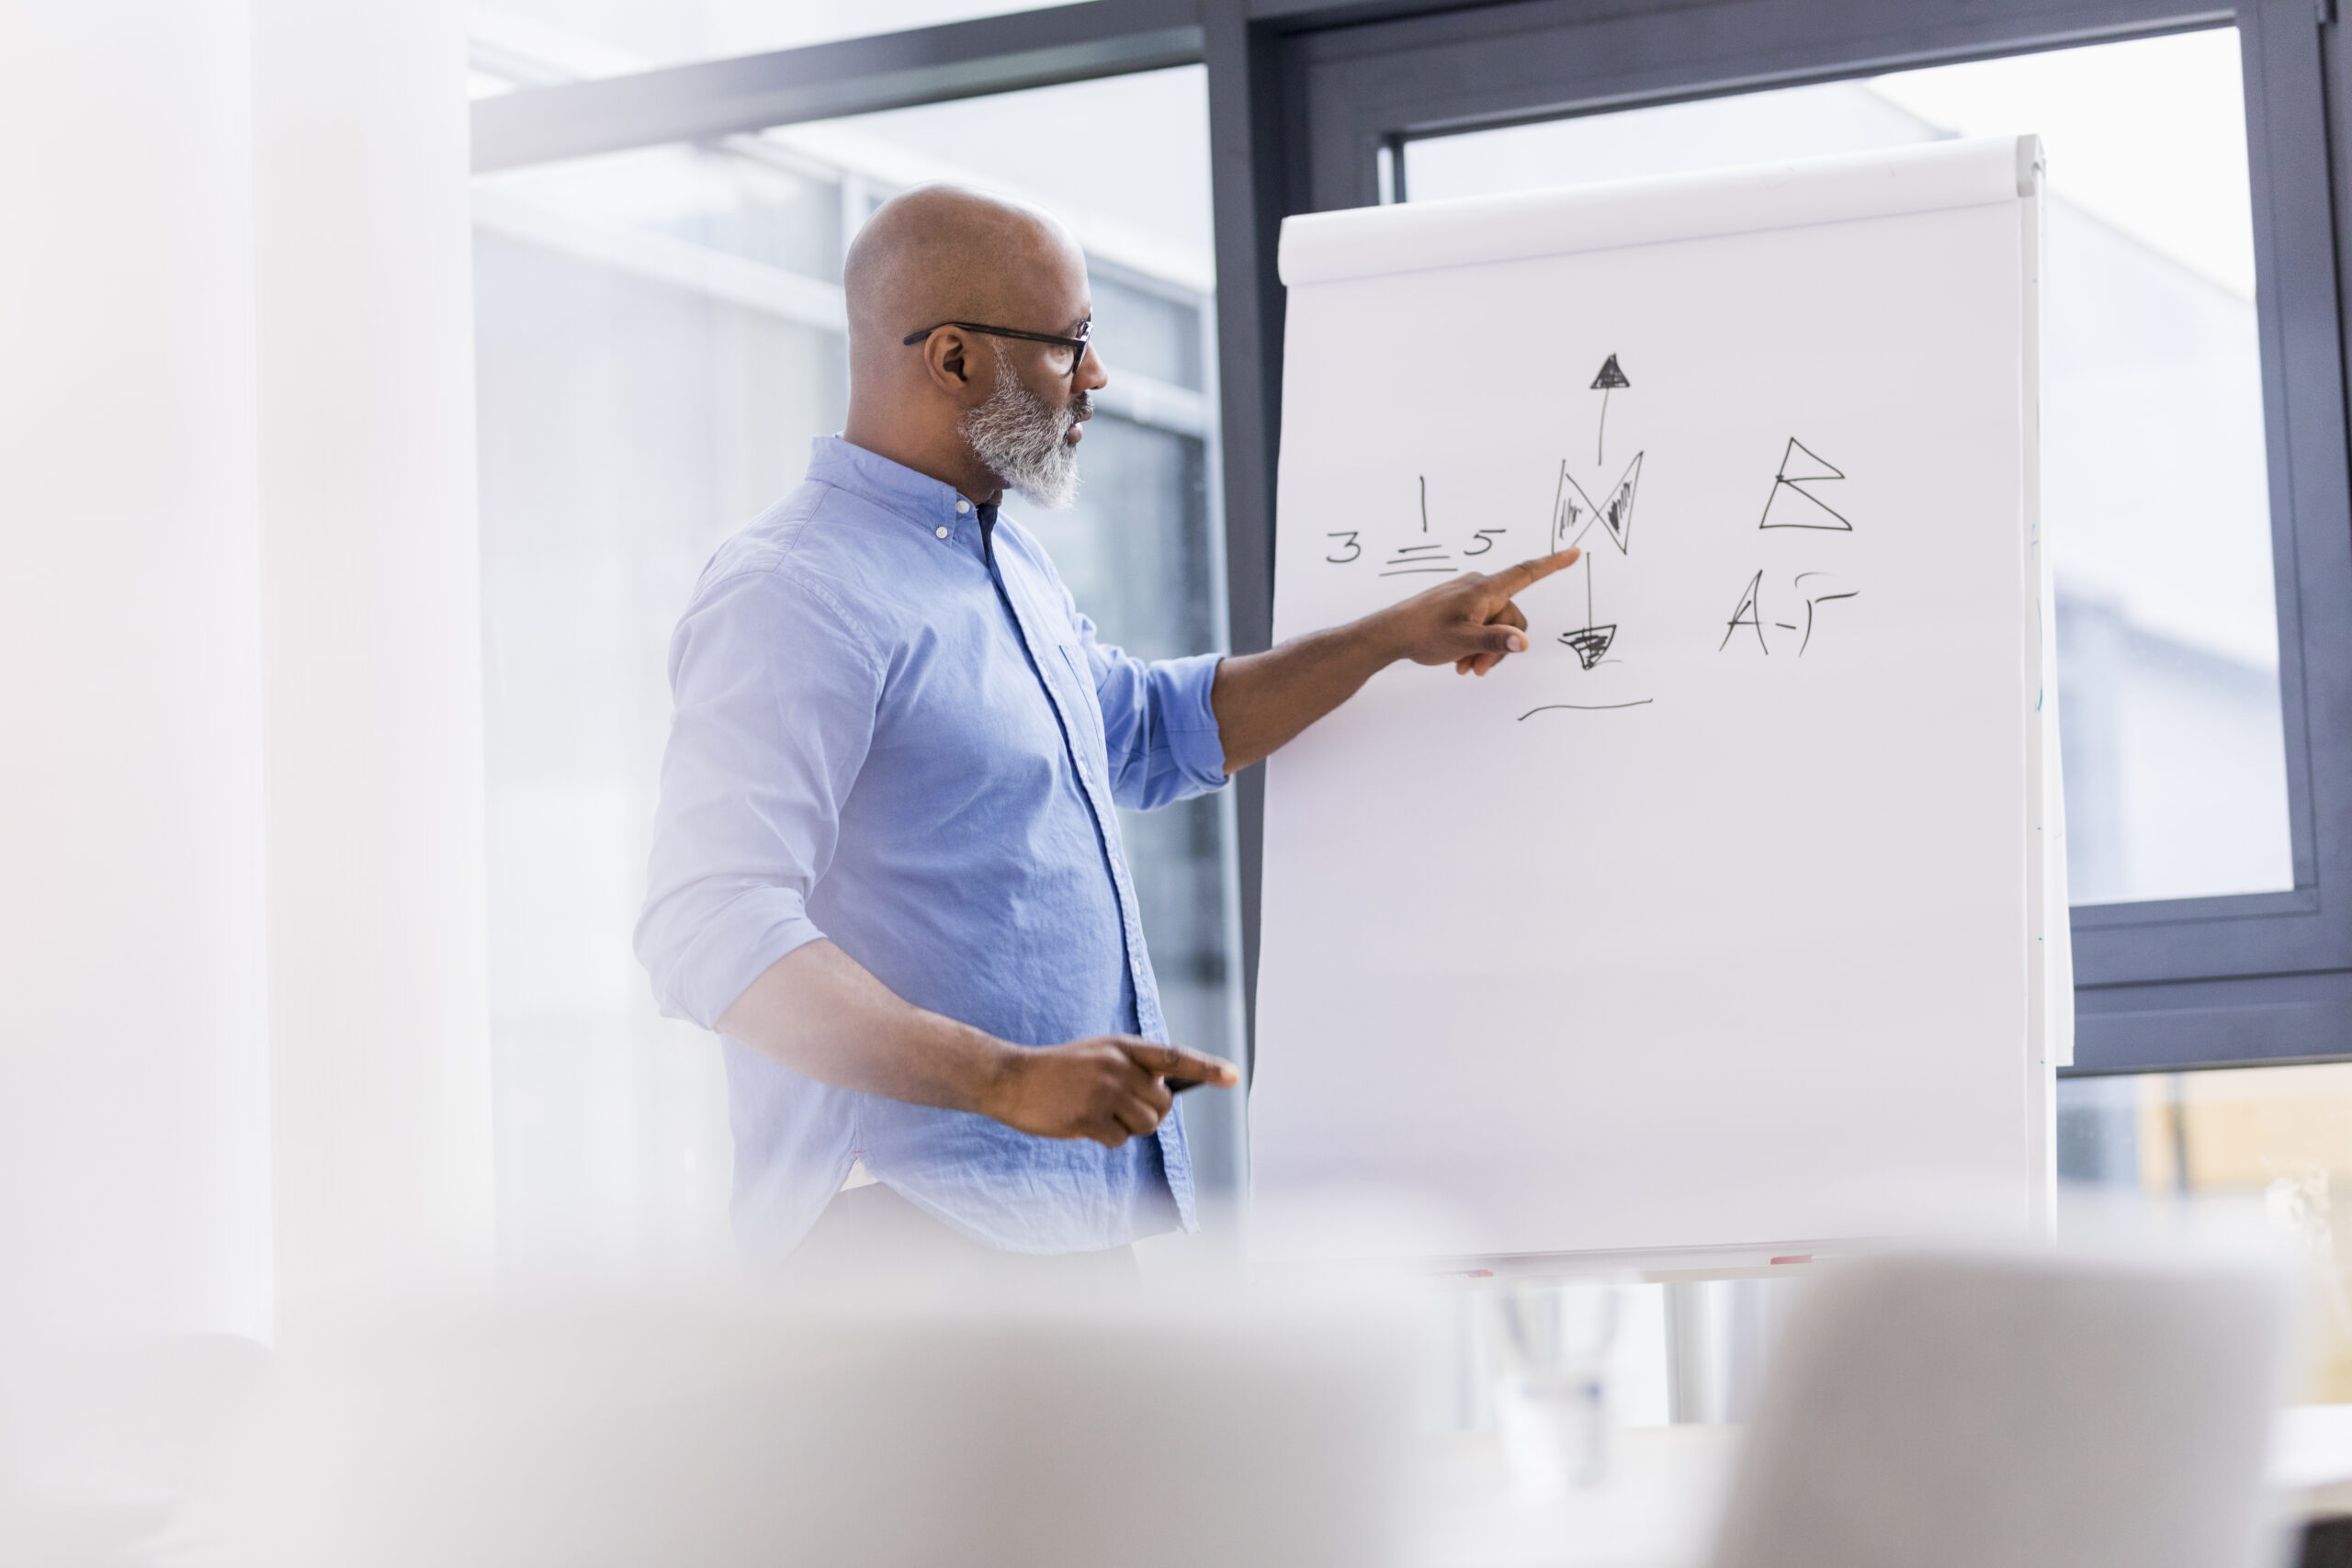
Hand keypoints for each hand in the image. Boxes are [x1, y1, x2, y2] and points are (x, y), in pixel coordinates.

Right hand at [980, 1037, 1240, 1147]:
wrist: (1011, 1078)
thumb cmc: (1057, 1070)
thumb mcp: (1097, 1054)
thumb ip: (1130, 1068)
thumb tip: (1162, 1098)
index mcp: (1123, 1046)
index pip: (1175, 1056)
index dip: (1207, 1067)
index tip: (1234, 1077)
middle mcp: (1118, 1066)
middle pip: (1163, 1105)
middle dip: (1149, 1114)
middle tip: (1121, 1110)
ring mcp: (1104, 1092)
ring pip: (1144, 1126)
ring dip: (1127, 1128)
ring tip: (1098, 1114)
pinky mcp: (1089, 1117)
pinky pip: (1118, 1140)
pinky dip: (1104, 1138)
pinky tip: (1081, 1123)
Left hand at [1375, 547, 1579, 676]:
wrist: (1390, 633)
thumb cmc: (1423, 633)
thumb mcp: (1462, 641)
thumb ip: (1494, 641)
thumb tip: (1522, 643)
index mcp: (1484, 589)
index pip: (1525, 573)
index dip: (1553, 564)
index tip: (1575, 552)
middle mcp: (1479, 587)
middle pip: (1511, 617)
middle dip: (1501, 645)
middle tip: (1477, 669)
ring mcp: (1469, 597)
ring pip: (1496, 625)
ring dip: (1486, 649)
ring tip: (1466, 668)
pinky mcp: (1460, 606)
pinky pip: (1481, 625)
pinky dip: (1475, 644)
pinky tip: (1459, 661)